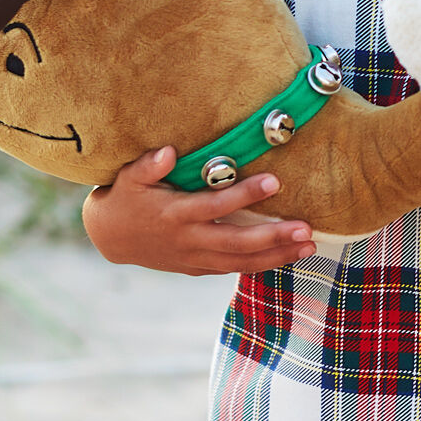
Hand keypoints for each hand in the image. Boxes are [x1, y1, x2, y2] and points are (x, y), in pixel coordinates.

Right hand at [81, 146, 315, 275]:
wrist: (110, 237)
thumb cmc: (126, 197)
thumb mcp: (129, 177)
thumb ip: (149, 165)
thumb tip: (169, 152)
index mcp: (175, 214)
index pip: (216, 205)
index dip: (245, 195)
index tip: (275, 181)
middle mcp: (188, 240)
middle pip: (237, 242)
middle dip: (273, 237)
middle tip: (306, 229)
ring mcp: (194, 258)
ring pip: (240, 262)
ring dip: (276, 256)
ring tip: (309, 247)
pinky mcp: (197, 268)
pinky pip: (233, 269)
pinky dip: (260, 265)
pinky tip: (287, 257)